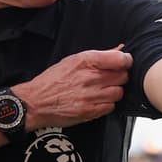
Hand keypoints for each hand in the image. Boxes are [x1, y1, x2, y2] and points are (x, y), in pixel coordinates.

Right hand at [12, 46, 131, 129]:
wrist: (35, 102)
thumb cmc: (52, 80)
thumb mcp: (72, 61)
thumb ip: (97, 56)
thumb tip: (119, 50)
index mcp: (85, 61)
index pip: (120, 59)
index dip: (125, 61)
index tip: (123, 63)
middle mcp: (89, 77)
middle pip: (122, 76)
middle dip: (118, 76)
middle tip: (109, 78)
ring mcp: (90, 95)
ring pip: (119, 92)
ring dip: (113, 91)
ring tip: (102, 90)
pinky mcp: (89, 111)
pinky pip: (110, 107)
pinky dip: (107, 104)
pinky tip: (97, 100)